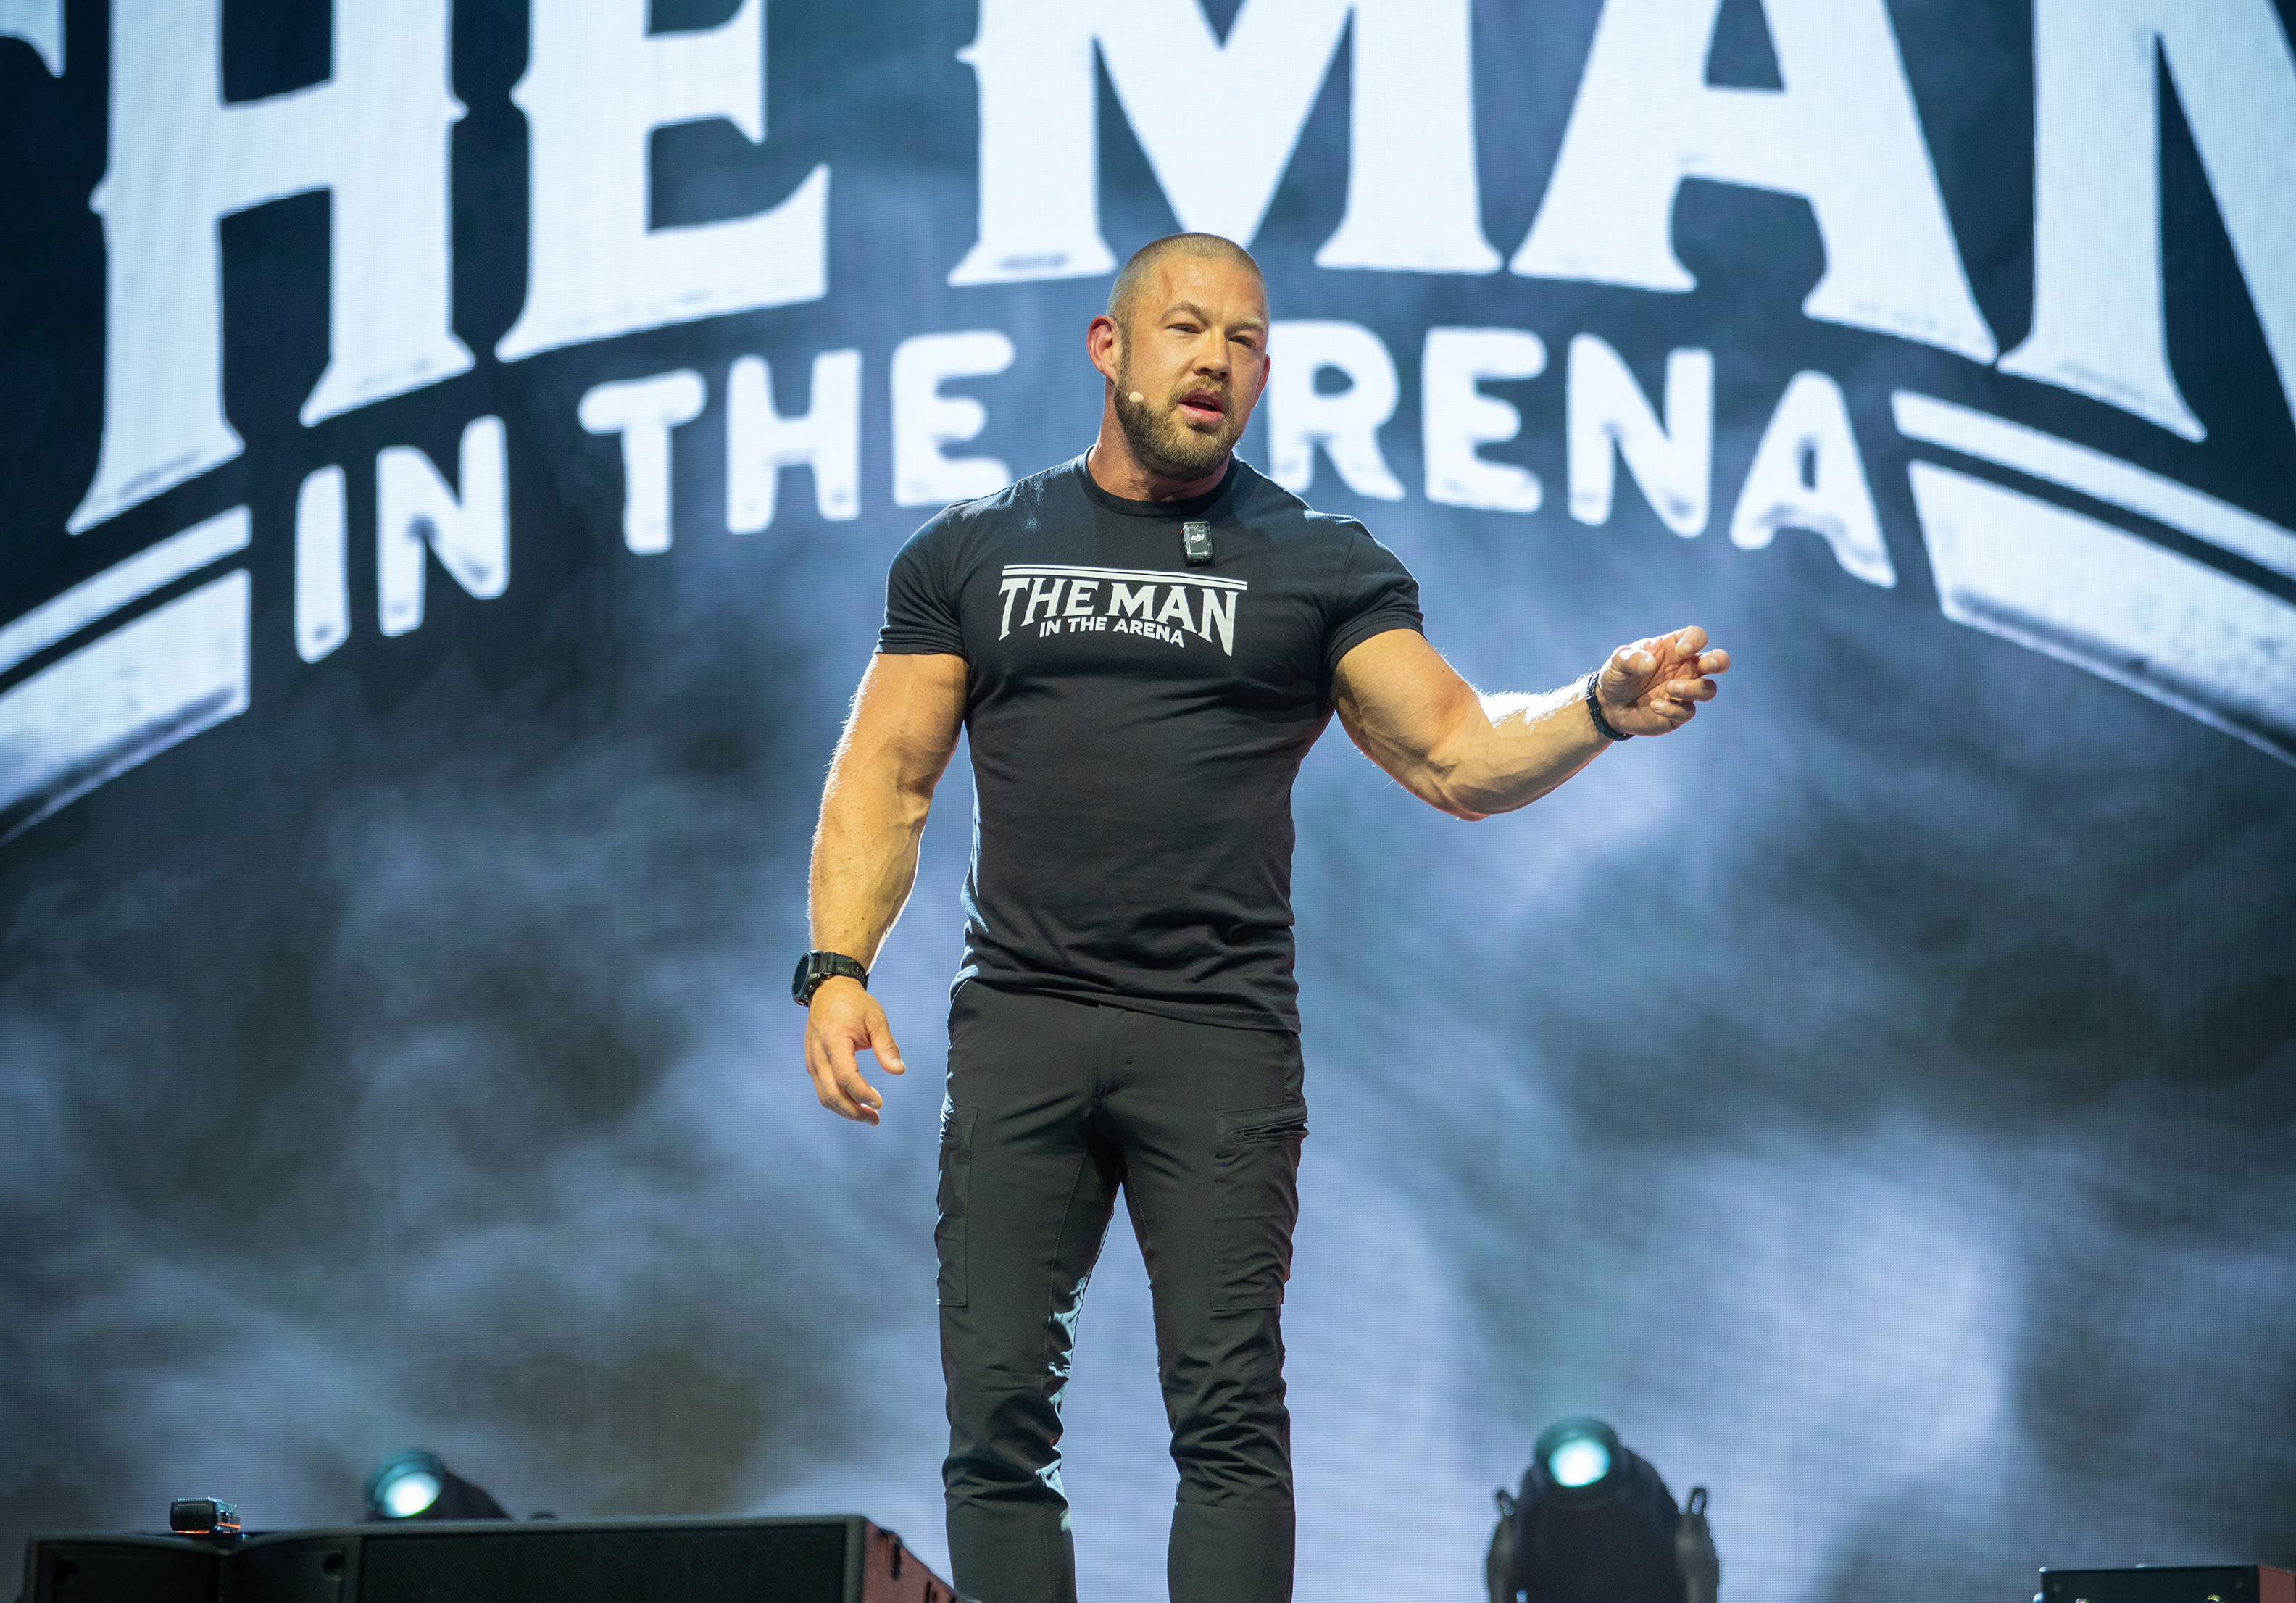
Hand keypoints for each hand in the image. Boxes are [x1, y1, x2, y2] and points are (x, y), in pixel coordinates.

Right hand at [802, 977, 905, 1123]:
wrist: (829, 991)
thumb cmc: (854, 1005)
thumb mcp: (875, 1020)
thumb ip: (886, 1047)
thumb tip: (899, 1071)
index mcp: (834, 1041)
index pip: (845, 1077)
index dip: (862, 1094)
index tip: (879, 1103)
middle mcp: (818, 1054)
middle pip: (831, 1094)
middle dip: (853, 1111)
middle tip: (874, 1118)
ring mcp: (812, 1060)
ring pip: (824, 1096)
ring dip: (845, 1110)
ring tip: (868, 1116)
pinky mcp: (812, 1064)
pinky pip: (822, 1089)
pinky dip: (838, 1101)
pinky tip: (855, 1103)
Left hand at [1596, 626, 1729, 736]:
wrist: (1609, 706)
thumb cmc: (1618, 676)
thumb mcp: (1618, 662)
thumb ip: (1631, 658)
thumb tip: (1651, 664)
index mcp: (1674, 649)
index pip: (1697, 636)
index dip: (1695, 640)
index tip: (1681, 651)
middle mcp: (1685, 668)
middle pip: (1718, 660)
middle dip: (1719, 661)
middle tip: (1707, 665)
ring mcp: (1685, 691)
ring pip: (1709, 689)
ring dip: (1694, 689)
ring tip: (1669, 688)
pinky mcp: (1679, 713)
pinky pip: (1688, 711)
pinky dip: (1674, 709)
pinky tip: (1655, 706)